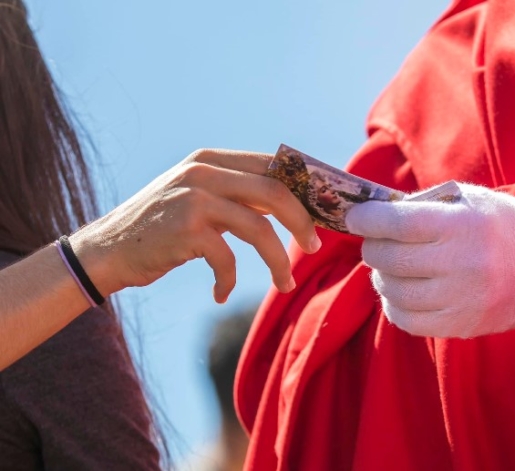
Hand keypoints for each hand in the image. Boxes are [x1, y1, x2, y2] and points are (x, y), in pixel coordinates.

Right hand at [69, 149, 320, 302]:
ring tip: (285, 284)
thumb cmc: (163, 227)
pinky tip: (221, 293)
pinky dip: (229, 281)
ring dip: (278, 262)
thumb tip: (293, 208)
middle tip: (313, 248)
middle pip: (276, 191)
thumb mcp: (200, 198)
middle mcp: (204, 172)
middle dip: (302, 222)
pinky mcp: (185, 230)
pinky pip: (227, 259)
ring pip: (259, 228)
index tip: (323, 213)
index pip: (274, 166)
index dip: (304, 189)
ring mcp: (193, 199)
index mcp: (212, 159)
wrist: (108, 249)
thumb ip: (239, 195)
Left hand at [346, 183, 514, 337]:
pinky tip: (401, 291)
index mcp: (462, 225)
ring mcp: (461, 299)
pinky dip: (394, 305)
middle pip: (390, 258)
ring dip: (382, 277)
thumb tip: (373, 214)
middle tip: (375, 242)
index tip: (354, 218)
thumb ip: (423, 205)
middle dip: (372, 247)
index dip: (368, 219)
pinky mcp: (460, 325)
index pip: (399, 222)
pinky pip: (407, 321)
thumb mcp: (468, 201)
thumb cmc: (498, 226)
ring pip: (394, 291)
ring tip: (390, 266)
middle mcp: (461, 263)